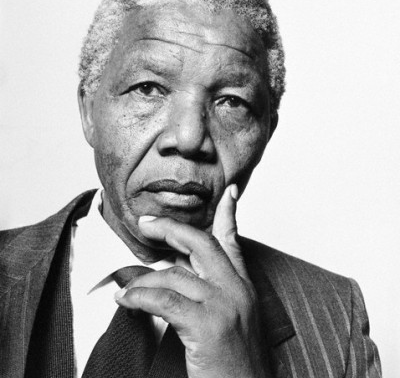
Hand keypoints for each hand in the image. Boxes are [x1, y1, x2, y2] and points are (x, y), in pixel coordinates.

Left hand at [116, 185, 268, 377]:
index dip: (229, 214)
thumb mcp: (233, 321)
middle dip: (171, 228)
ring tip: (126, 287)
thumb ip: (210, 293)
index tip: (229, 193)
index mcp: (242, 288)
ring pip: (174, 274)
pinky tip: (126, 300)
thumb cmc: (237, 364)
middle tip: (147, 222)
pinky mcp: (208, 326)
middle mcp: (236, 290)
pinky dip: (139, 297)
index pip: (233, 242)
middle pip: (202, 244)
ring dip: (143, 279)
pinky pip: (164, 300)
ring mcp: (224, 305)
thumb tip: (177, 275)